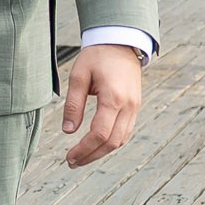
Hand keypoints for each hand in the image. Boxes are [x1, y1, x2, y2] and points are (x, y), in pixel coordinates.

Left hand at [62, 41, 142, 167]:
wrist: (121, 42)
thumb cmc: (97, 55)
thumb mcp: (79, 76)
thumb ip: (73, 104)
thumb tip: (68, 130)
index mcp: (114, 98)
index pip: (100, 133)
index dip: (84, 149)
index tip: (69, 157)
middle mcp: (128, 106)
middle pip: (112, 142)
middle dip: (91, 156)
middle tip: (72, 163)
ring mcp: (135, 107)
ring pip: (121, 140)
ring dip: (101, 152)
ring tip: (82, 158)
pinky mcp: (135, 106)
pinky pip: (125, 132)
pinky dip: (111, 142)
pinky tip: (96, 146)